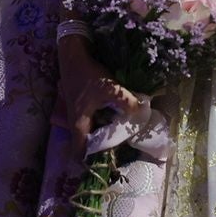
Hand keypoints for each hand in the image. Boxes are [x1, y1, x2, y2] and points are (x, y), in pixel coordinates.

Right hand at [54, 37, 142, 159]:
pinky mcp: (82, 104)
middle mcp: (76, 122)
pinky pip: (92, 119)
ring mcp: (78, 113)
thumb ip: (126, 101)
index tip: (107, 162)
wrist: (73, 55)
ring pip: (90, 131)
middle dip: (102, 147)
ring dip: (103, 132)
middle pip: (87, 143)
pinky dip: (102, 120)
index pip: (79, 153)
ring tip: (122, 131)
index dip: (90, 162)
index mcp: (78, 125)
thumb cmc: (87, 75)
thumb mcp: (109, 88)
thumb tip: (141, 111)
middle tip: (121, 146)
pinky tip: (116, 114)